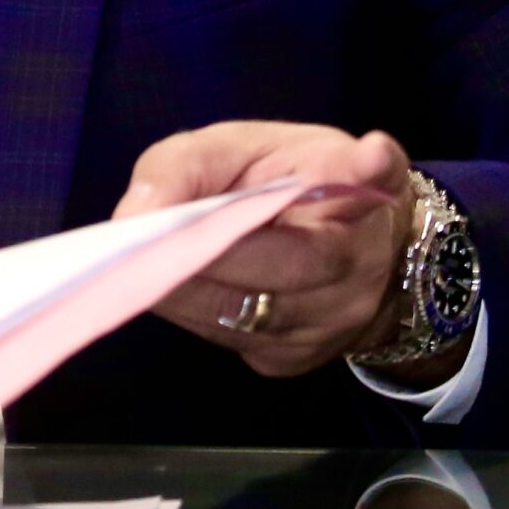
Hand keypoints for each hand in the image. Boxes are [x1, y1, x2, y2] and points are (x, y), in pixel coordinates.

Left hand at [115, 120, 431, 380]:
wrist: (327, 255)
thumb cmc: (279, 184)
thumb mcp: (236, 148)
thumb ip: (187, 166)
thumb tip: (134, 214)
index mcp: (357, 186)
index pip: (374, 177)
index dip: (369, 168)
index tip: (372, 155)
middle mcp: (362, 258)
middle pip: (289, 264)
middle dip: (208, 252)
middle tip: (141, 237)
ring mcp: (336, 319)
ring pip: (249, 314)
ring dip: (185, 288)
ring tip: (139, 259)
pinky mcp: (296, 360)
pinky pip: (233, 339)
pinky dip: (192, 312)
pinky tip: (171, 284)